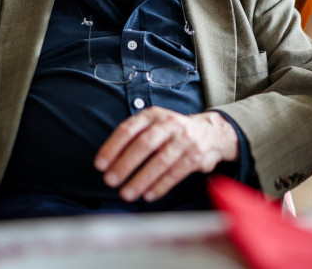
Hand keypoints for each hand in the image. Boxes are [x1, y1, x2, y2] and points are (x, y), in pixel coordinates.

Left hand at [94, 107, 238, 202]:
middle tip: (110, 181)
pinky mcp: (196, 156)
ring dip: (141, 179)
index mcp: (153, 115)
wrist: (212, 133)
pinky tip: (148, 195)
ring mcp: (184, 139)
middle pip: (144, 144)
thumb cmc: (172, 133)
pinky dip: (160, 186)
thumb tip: (107, 162)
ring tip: (126, 194)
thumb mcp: (154, 125)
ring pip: (160, 161)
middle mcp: (169, 124)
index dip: (112, 147)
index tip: (100, 165)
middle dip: (125, 164)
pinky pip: (176, 173)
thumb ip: (134, 136)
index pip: (128, 129)